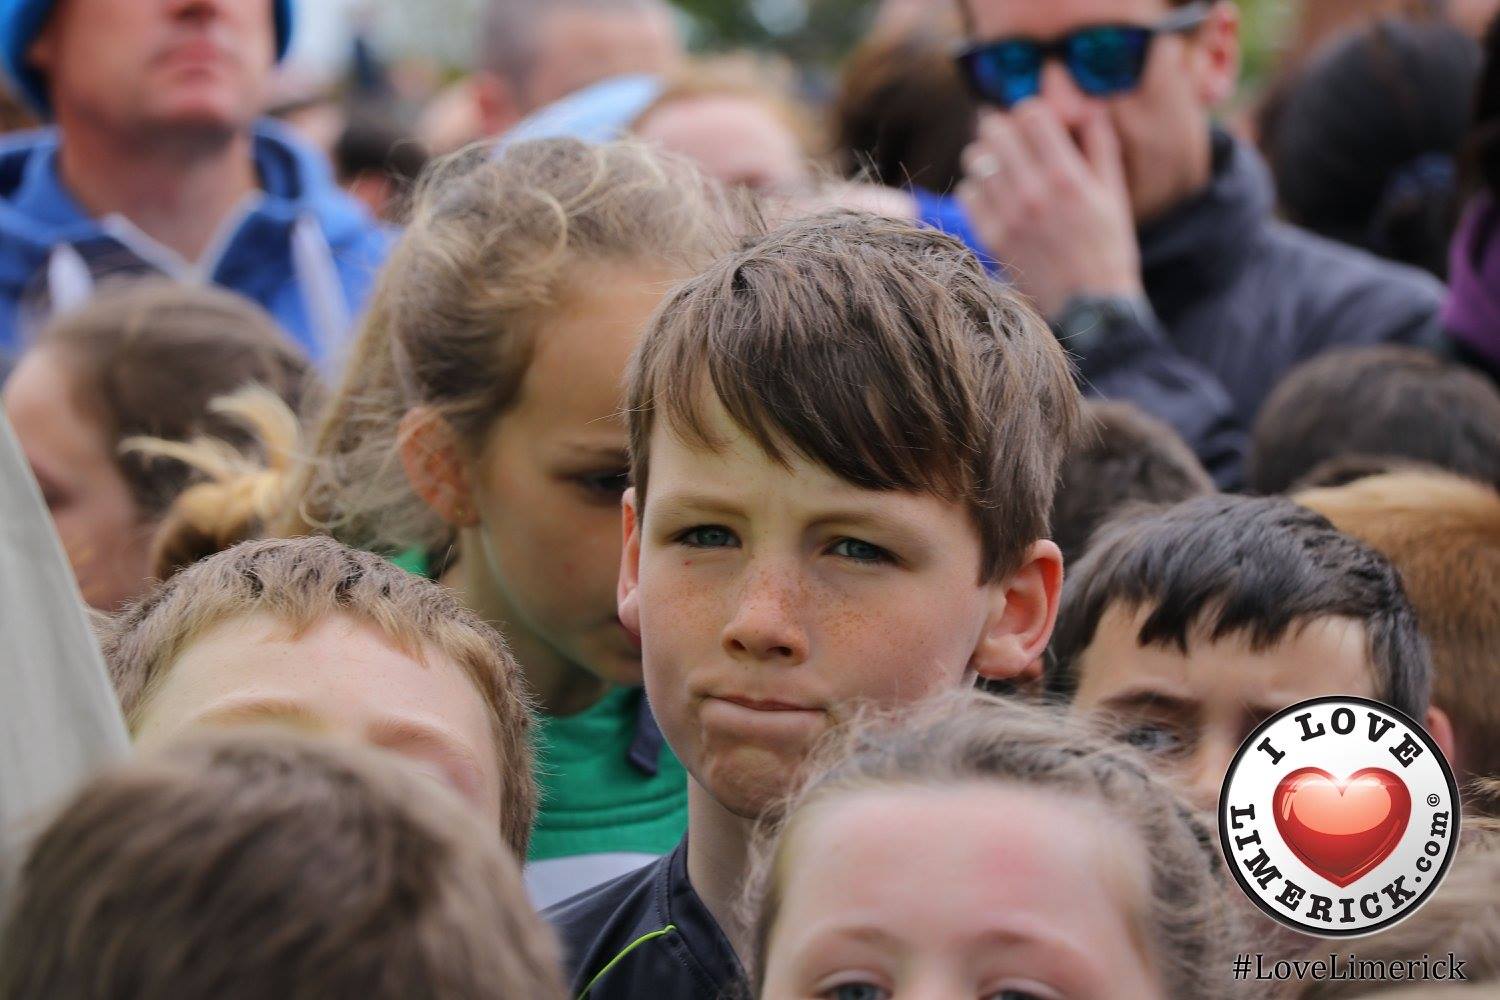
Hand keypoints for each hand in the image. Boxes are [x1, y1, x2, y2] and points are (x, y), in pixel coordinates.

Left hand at [957, 103, 1142, 318]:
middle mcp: (1032, 192)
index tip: (1036, 122)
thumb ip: (1099, 143)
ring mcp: (1007, 217)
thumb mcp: (1114, 192)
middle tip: (1013, 139)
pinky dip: (977, 188)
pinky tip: (995, 196)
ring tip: (1003, 167)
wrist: (1090, 308)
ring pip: (975, 158)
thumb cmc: (1107, 248)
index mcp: (1067, 176)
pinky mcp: (990, 238)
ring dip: (987, 156)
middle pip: (995, 130)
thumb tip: (1084, 104)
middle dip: (1004, 128)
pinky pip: (967, 193)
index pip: (1030, 113)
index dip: (1032, 111)